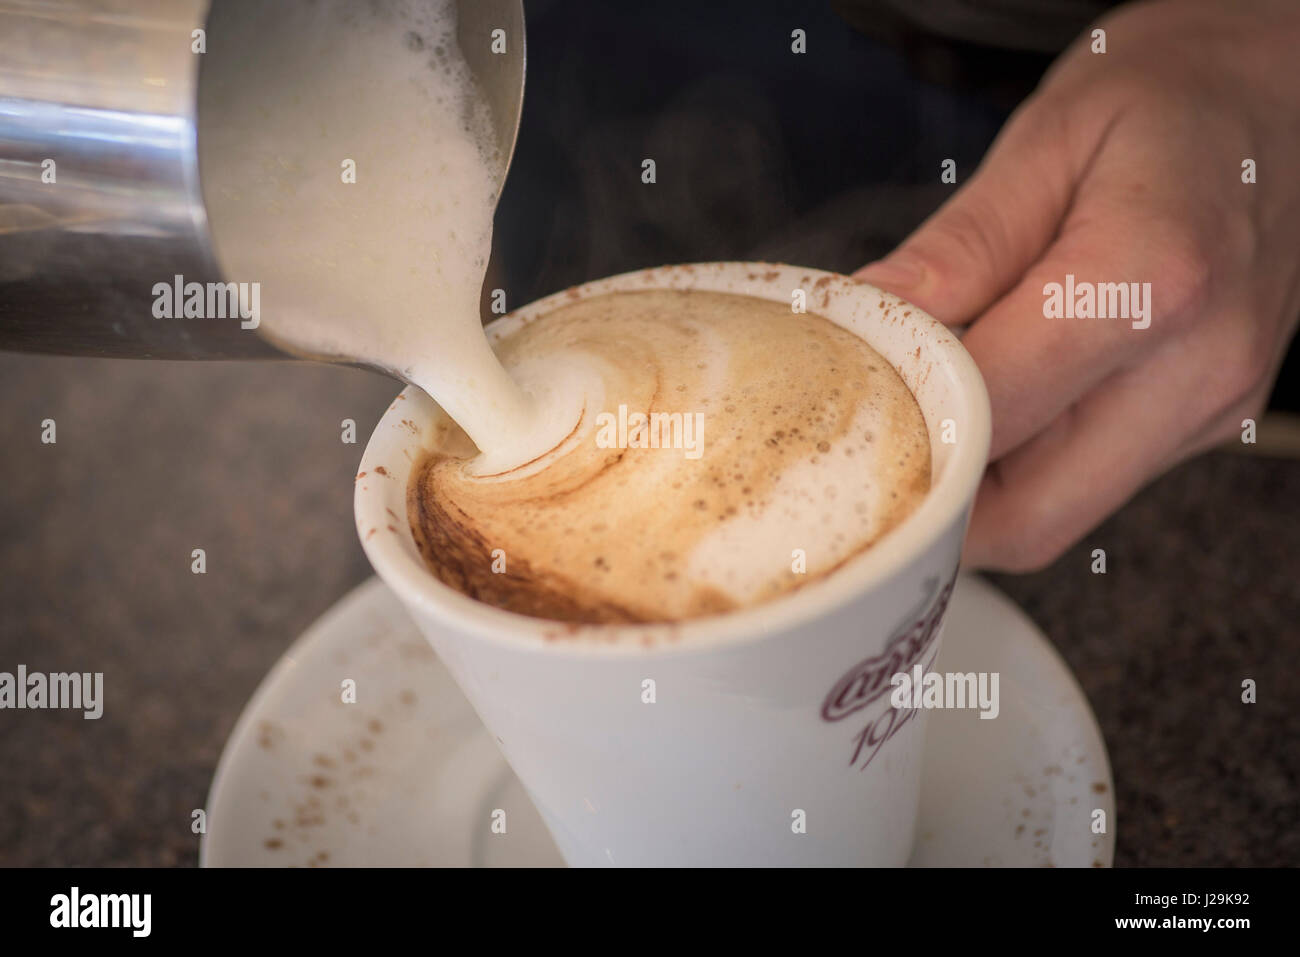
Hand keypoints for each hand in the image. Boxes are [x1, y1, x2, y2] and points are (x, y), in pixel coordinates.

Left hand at [856, 0, 1299, 571]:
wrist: (1294, 84)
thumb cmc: (1179, 90)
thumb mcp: (1050, 138)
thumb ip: (956, 250)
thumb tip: (867, 327)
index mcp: (1150, 282)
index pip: (987, 411)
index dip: (899, 423)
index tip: (842, 399)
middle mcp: (1197, 369)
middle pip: (1028, 520)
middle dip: (930, 505)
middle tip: (866, 446)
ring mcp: (1212, 405)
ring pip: (1057, 519)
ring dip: (970, 496)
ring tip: (921, 417)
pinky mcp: (1210, 416)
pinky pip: (1090, 485)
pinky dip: (1019, 469)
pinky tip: (987, 406)